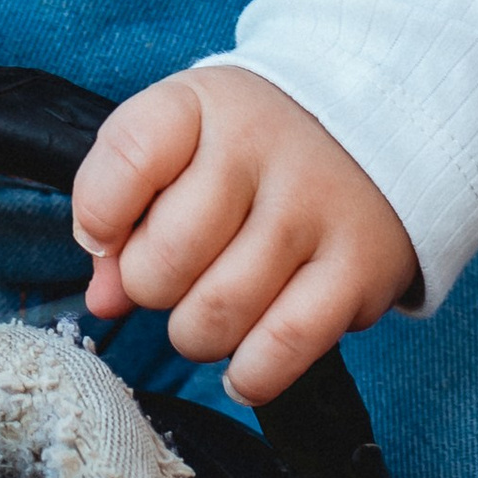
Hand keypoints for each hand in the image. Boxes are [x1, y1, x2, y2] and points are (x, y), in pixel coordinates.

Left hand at [70, 62, 417, 403]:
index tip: (113, 234)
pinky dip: (251, 374)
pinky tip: (246, 363)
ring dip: (197, 335)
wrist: (376, 133)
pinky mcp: (358, 267)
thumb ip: (123, 206)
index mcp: (205, 103)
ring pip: (215, 314)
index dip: (101, 216)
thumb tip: (104, 299)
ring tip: (214, 309)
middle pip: (163, 259)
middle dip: (152, 288)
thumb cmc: (252, 150)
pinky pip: (280, 348)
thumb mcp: (181, 144)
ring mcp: (314, 206)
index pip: (127, 157)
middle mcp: (262, 145)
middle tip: (179, 274)